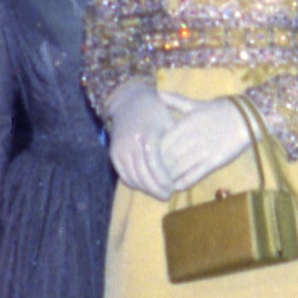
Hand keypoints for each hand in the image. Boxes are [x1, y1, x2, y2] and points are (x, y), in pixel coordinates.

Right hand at [104, 80, 181, 200]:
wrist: (129, 101)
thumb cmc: (155, 111)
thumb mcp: (168, 122)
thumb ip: (173, 145)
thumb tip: (184, 169)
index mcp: (147, 134)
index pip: (154, 165)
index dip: (163, 180)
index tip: (172, 189)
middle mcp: (130, 143)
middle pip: (142, 174)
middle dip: (155, 189)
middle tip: (167, 196)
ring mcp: (120, 149)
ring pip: (132, 177)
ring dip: (145, 188)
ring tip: (158, 193)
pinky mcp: (114, 153)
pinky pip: (123, 174)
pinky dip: (134, 183)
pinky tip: (145, 187)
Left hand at [156, 96, 254, 192]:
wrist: (248, 117)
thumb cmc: (221, 109)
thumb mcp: (196, 104)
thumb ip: (175, 101)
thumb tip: (157, 93)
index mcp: (185, 124)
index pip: (162, 142)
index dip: (152, 153)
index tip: (146, 160)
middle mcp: (192, 138)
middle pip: (167, 157)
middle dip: (158, 167)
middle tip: (150, 176)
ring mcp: (203, 151)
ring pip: (179, 167)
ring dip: (168, 177)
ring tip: (160, 184)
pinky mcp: (215, 161)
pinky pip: (195, 174)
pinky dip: (184, 182)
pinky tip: (177, 186)